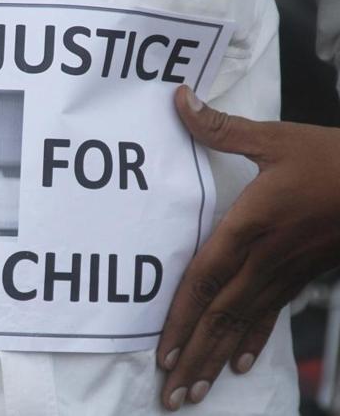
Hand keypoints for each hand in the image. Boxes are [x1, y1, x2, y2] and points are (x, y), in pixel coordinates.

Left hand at [157, 85, 339, 409]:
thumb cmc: (332, 158)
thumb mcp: (274, 137)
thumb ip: (221, 127)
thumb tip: (179, 100)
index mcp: (251, 227)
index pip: (206, 279)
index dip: (182, 317)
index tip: (163, 352)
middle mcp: (264, 259)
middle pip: (221, 315)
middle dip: (194, 356)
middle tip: (170, 396)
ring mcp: (285, 272)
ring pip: (243, 324)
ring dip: (216, 360)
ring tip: (193, 393)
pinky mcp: (302, 275)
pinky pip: (271, 315)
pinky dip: (252, 341)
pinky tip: (238, 364)